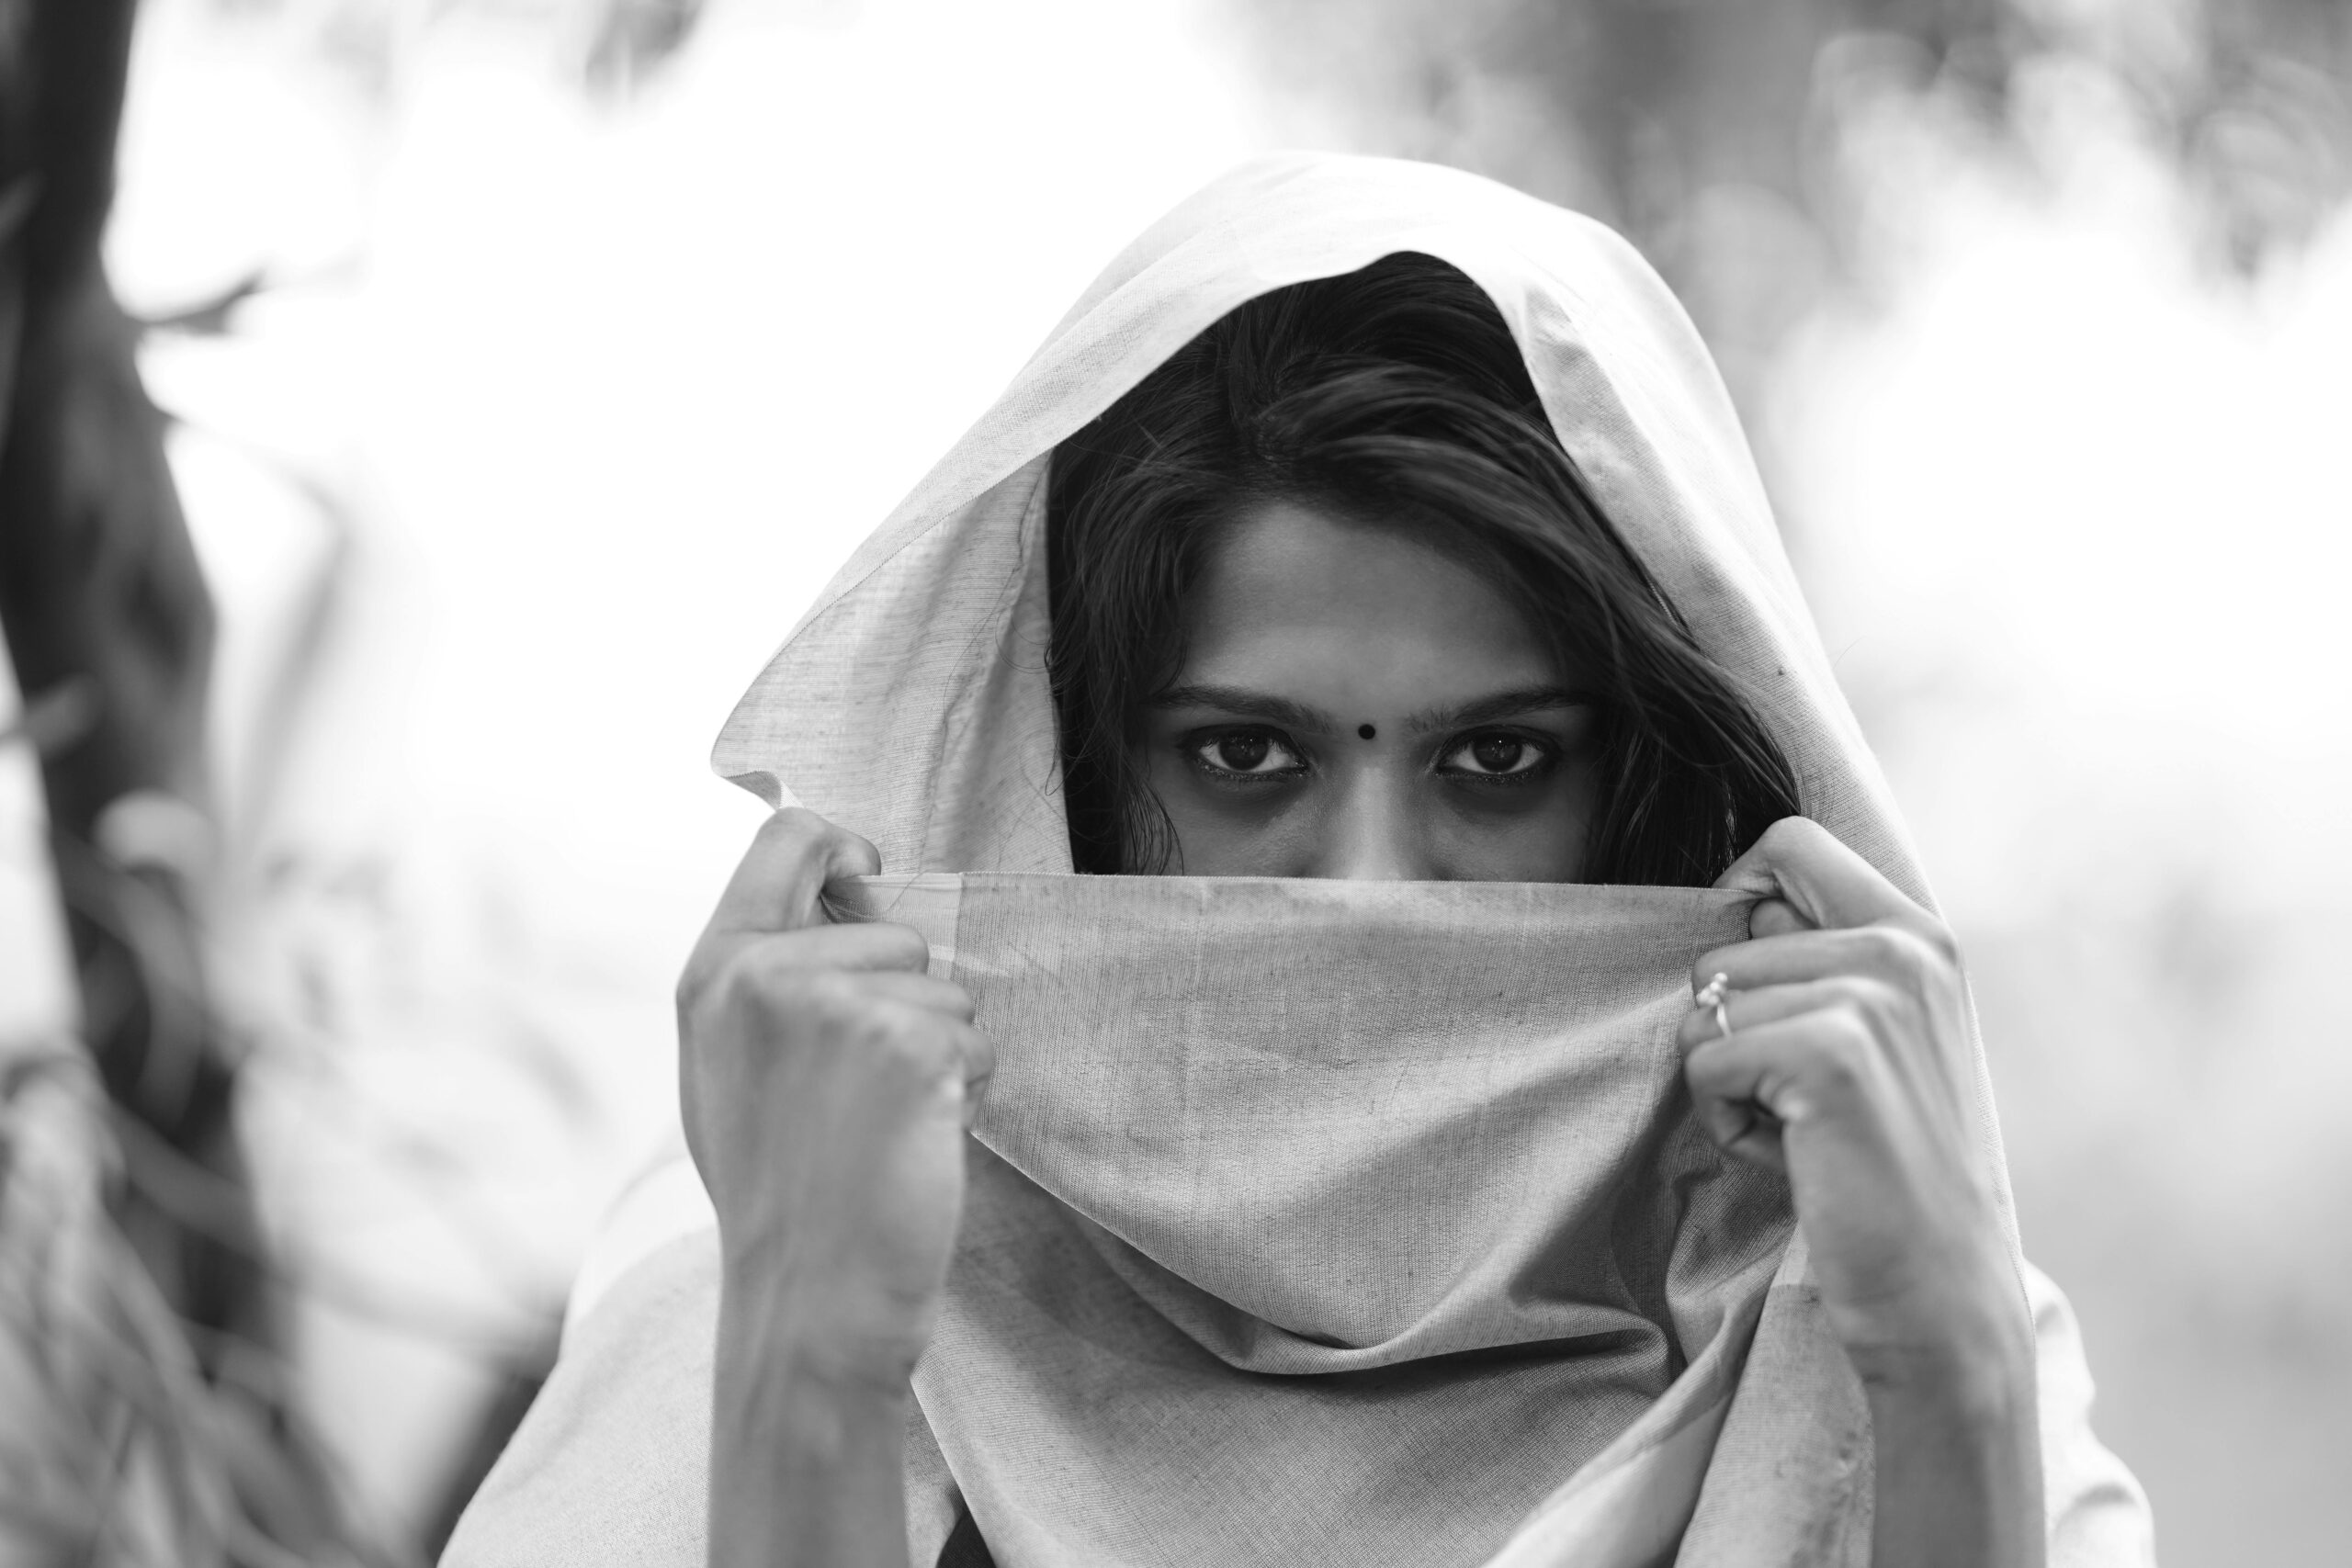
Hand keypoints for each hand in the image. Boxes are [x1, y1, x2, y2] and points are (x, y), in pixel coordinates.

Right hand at [677, 808, 991, 1382]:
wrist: (807, 1295)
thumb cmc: (778, 1189)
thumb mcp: (727, 1064)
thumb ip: (763, 977)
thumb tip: (837, 890)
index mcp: (714, 970)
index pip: (785, 839)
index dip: (840, 841)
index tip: (869, 864)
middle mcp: (767, 974)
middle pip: (894, 931)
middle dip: (906, 1001)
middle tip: (860, 1093)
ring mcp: (838, 1004)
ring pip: (945, 989)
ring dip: (940, 1051)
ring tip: (882, 1123)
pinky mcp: (910, 1043)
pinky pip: (978, 1040)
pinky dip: (969, 1090)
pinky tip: (917, 1140)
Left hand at [1677, 817, 2040, 1567]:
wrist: (1943, 1293)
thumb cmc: (1887, 1170)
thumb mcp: (1876, 1041)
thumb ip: (1820, 964)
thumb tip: (1737, 906)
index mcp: (1921, 934)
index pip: (1789, 842)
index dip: (1739, 904)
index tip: (1754, 987)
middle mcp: (1906, 948)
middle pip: (1725, 943)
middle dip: (1734, 1029)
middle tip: (1801, 1100)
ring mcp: (1874, 996)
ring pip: (1709, 1004)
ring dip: (1728, 1079)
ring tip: (1803, 1132)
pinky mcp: (1832, 1054)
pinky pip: (1706, 1059)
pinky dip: (1726, 1119)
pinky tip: (1794, 1158)